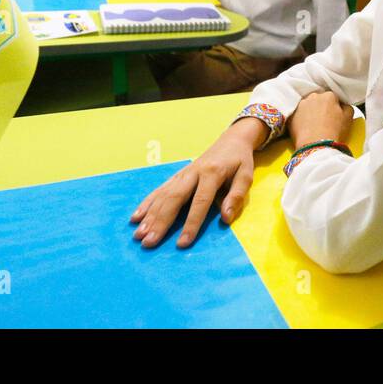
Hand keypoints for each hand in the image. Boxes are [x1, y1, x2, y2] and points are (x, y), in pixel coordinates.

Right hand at [130, 119, 265, 248]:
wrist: (231, 140)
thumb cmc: (239, 161)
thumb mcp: (246, 176)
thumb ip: (236, 196)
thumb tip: (225, 218)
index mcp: (212, 173)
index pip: (200, 201)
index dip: (191, 223)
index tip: (182, 243)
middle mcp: (193, 172)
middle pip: (174, 199)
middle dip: (160, 222)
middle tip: (148, 242)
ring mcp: (182, 174)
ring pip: (163, 195)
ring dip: (150, 215)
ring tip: (139, 235)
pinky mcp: (177, 176)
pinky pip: (159, 190)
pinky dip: (147, 203)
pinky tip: (136, 217)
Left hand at [288, 90, 353, 149]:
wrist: (316, 145)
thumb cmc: (333, 132)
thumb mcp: (348, 118)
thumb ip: (347, 107)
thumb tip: (343, 105)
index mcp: (328, 96)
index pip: (333, 97)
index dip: (334, 107)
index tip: (334, 115)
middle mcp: (313, 96)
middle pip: (319, 99)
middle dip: (321, 107)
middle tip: (324, 120)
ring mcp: (301, 105)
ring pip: (307, 105)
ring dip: (310, 111)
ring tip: (314, 125)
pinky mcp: (292, 114)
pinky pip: (298, 114)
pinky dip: (301, 118)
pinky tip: (306, 128)